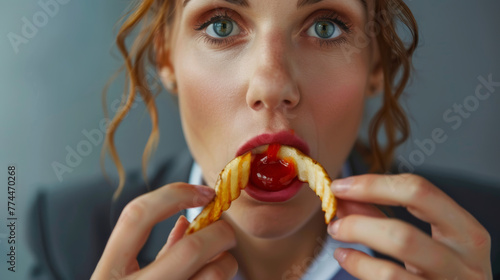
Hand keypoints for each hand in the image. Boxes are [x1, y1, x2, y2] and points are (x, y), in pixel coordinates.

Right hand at [91, 183, 237, 279]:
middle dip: (221, 231)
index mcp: (109, 274)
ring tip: (220, 263)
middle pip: (192, 247)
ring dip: (227, 261)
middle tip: (226, 230)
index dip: (174, 194)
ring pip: (216, 272)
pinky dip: (220, 278)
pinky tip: (211, 279)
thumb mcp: (123, 278)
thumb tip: (186, 222)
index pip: (137, 216)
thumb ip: (153, 251)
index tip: (203, 192)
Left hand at [328, 174, 492, 279]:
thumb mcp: (424, 240)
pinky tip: (345, 256)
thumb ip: (383, 216)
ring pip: (390, 270)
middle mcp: (465, 265)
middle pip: (403, 235)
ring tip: (336, 234)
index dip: (372, 185)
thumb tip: (344, 196)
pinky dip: (358, 267)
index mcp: (467, 233)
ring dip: (356, 244)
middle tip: (334, 218)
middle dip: (359, 223)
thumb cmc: (442, 271)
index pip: (420, 193)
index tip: (340, 186)